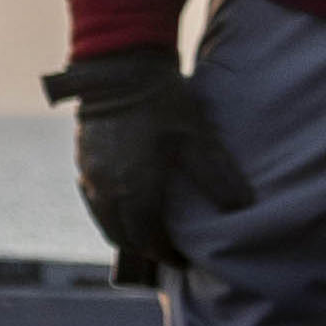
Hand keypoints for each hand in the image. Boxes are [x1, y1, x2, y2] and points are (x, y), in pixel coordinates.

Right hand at [46, 45, 250, 289]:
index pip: (148, 238)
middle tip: (168, 251)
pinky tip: (129, 204)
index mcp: (135, 187)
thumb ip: (218, 174)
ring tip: (149, 231)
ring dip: (126, 232)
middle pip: (122, 237)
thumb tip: (243, 207)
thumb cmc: (162, 100)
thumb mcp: (197, 135)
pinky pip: (95, 201)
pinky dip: (112, 213)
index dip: (167, 254)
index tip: (184, 259)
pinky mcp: (82, 160)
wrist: (119, 66)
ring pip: (105, 221)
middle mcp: (106, 187)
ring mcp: (89, 174)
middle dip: (145, 248)